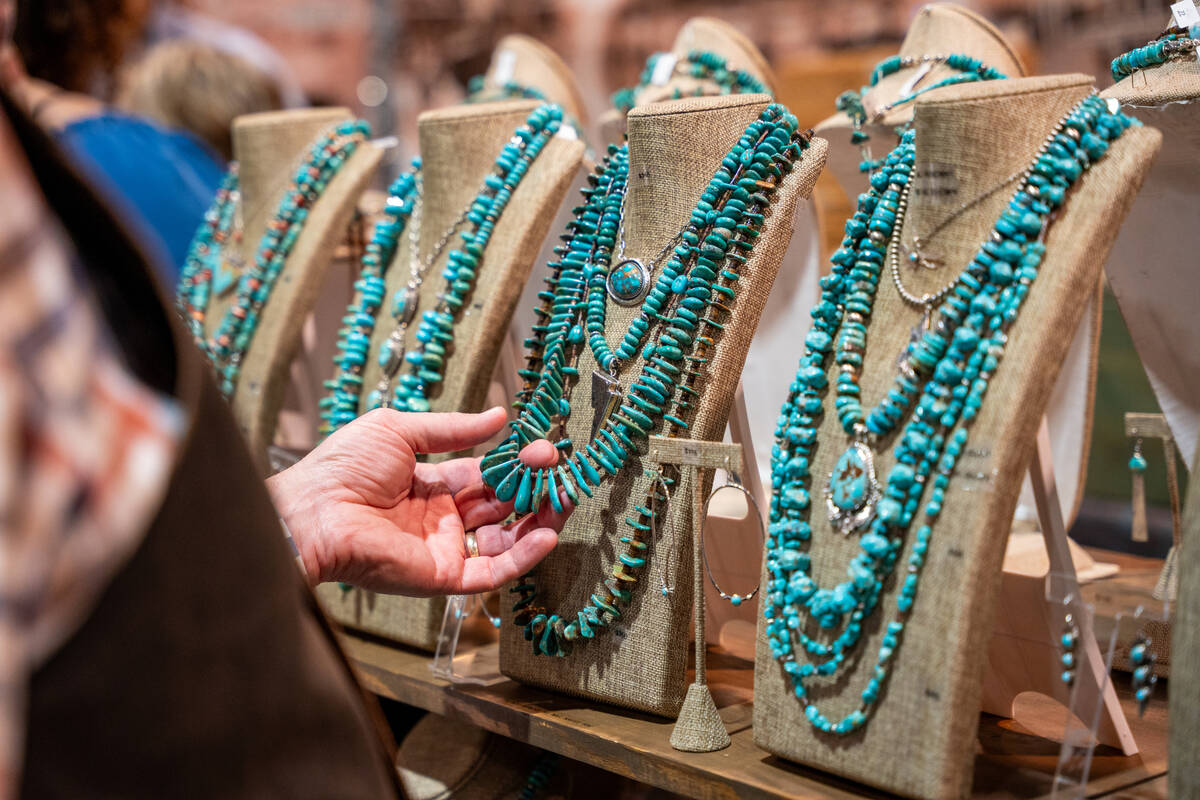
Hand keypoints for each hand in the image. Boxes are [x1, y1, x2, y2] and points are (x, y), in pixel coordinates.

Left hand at [266, 407, 567, 595]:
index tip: (542, 450)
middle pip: (502, 506)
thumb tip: (499, 416)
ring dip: (539, 521)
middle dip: (534, 489)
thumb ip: (453, 429)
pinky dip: (523, 556)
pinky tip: (547, 533)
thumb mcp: (401, 431)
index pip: (485, 476)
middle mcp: (442, 519)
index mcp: (430, 485)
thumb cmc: (345, 468)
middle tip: (560, 472)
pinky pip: (493, 571)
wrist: (315, 512)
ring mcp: (445, 549)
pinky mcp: (444, 576)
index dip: (515, 463)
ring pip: (505, 540)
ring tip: (563, 499)